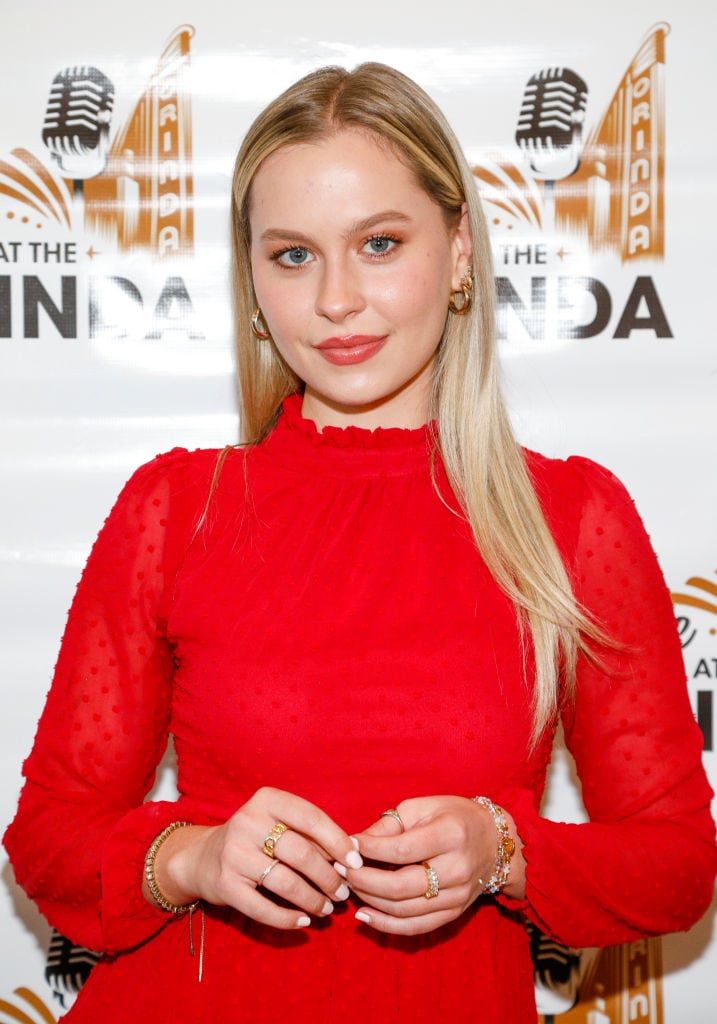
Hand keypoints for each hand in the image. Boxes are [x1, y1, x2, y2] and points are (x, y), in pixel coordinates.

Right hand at [149, 786, 360, 929]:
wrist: (202, 857)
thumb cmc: (255, 838)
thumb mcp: (277, 822)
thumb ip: (308, 834)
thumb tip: (351, 858)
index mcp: (266, 799)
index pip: (311, 818)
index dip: (337, 841)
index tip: (356, 862)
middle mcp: (247, 822)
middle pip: (301, 852)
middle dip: (328, 877)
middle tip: (343, 893)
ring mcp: (233, 854)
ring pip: (285, 882)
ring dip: (313, 899)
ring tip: (328, 909)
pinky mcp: (224, 885)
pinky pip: (263, 908)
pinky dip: (288, 918)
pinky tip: (304, 921)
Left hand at [337, 795, 501, 934]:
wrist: (494, 841)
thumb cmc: (452, 816)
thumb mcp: (422, 807)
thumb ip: (389, 825)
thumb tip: (355, 843)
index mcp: (450, 835)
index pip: (401, 850)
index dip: (369, 850)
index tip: (348, 846)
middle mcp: (457, 869)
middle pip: (400, 886)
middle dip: (363, 880)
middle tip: (340, 870)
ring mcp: (457, 896)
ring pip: (404, 909)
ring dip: (370, 900)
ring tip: (348, 887)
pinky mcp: (454, 913)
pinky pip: (416, 927)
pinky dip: (386, 925)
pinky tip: (364, 915)